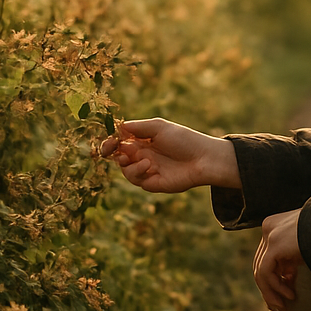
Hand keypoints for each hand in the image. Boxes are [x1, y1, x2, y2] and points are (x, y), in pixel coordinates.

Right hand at [99, 117, 240, 192]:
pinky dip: (138, 172)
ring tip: (143, 160)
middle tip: (112, 150)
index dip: (110, 142)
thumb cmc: (184, 140)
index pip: (120, 141)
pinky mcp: (153, 183)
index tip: (107, 143)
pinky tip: (149, 166)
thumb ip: (138, 127)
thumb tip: (117, 127)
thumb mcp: (159, 127)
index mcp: (144, 140)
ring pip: (125, 170)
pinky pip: (136, 180)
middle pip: (118, 156)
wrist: (203, 159)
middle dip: (112, 153)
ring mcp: (148, 169)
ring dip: (127, 165)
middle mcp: (144, 155)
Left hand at [254, 208, 302, 310]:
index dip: (273, 277)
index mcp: (275, 224)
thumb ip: (292, 260)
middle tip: (279, 305)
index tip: (284, 294)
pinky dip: (275, 287)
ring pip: (260, 270)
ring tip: (284, 305)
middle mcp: (269, 227)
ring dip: (271, 291)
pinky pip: (265, 272)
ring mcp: (270, 234)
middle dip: (269, 287)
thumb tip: (285, 280)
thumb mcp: (306, 247)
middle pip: (261, 263)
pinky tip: (290, 296)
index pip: (266, 255)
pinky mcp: (274, 244)